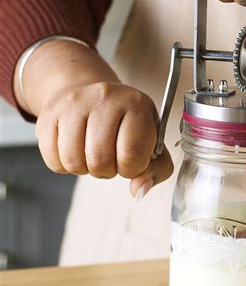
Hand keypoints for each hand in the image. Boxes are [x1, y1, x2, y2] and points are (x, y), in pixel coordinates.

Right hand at [36, 81, 172, 196]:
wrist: (91, 95)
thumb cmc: (125, 124)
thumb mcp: (152, 141)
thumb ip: (157, 170)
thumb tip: (139, 190)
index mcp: (136, 104)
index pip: (132, 154)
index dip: (132, 168)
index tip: (131, 160)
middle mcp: (105, 97)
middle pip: (100, 160)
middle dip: (107, 170)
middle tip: (111, 157)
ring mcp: (74, 103)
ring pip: (74, 162)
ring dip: (85, 169)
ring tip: (93, 153)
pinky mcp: (49, 114)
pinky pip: (53, 160)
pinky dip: (65, 165)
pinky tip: (76, 149)